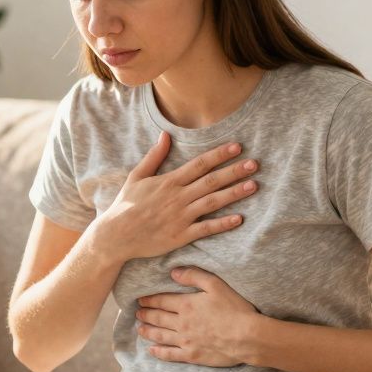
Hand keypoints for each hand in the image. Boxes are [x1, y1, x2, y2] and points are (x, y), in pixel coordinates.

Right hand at [94, 131, 258, 262]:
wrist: (116, 235)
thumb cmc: (126, 204)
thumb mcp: (137, 176)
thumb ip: (154, 156)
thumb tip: (165, 135)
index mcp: (169, 181)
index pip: (199, 164)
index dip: (219, 155)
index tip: (238, 147)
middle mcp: (178, 197)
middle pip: (211, 181)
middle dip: (234, 171)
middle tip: (255, 164)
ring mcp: (181, 217)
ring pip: (212, 202)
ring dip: (234, 194)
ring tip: (253, 186)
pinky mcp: (181, 236)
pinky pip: (206, 229)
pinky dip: (223, 224)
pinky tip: (239, 219)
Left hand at [135, 266, 260, 366]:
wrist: (247, 337)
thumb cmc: (235, 309)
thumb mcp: (216, 285)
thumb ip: (194, 276)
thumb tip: (173, 272)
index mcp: (186, 305)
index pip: (162, 301)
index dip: (150, 300)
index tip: (140, 299)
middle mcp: (182, 323)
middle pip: (158, 318)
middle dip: (146, 314)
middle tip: (137, 313)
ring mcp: (185, 341)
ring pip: (160, 336)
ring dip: (148, 331)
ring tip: (140, 329)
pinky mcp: (192, 355)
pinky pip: (170, 355)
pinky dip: (159, 353)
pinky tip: (152, 351)